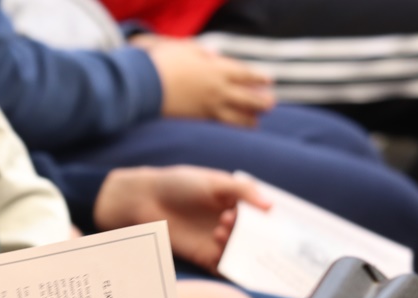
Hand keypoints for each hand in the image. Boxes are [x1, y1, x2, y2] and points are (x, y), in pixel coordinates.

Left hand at [94, 166, 268, 270]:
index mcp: (239, 206)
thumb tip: (271, 206)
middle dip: (254, 238)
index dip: (270, 223)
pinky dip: (228, 269)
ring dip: (236, 248)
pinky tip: (222, 257)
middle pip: (255, 240)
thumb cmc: (180, 184)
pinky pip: (224, 269)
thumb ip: (243, 191)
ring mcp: (220, 244)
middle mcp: (234, 227)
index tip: (275, 224)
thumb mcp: (215, 182)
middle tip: (241, 227)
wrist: (145, 201)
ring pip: (241, 255)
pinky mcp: (205, 258)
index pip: (263, 219)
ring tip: (219, 231)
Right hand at [144, 39, 274, 126]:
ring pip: (236, 115)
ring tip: (256, 123)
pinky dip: (231, 127)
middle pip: (247, 97)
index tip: (269, 81)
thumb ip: (203, 53)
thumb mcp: (186, 48)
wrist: (146, 84)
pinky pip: (220, 124)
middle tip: (270, 105)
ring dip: (249, 119)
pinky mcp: (197, 119)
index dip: (259, 78)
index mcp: (217, 69)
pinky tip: (235, 129)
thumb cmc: (164, 62)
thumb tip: (213, 56)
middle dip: (260, 101)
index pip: (245, 74)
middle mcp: (217, 89)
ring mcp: (208, 105)